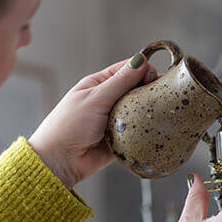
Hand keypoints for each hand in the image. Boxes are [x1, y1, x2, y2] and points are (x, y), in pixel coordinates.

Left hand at [29, 54, 157, 189]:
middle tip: (160, 94)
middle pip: (137, 90)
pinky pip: (139, 131)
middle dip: (149, 90)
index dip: (143, 70)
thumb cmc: (69, 126)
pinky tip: (155, 128)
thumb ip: (120, 81)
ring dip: (148, 111)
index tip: (154, 77)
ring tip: (160, 111)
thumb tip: (140, 60)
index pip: (127, 70)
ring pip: (140, 111)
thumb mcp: (96, 98)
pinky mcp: (123, 138)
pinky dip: (146, 130)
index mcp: (100, 85)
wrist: (61, 161)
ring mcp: (117, 120)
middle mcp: (110, 101)